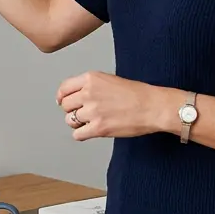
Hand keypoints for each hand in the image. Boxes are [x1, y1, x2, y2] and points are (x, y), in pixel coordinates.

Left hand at [56, 71, 174, 140]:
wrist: (153, 106)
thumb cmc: (137, 94)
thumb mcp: (109, 80)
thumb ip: (91, 86)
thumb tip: (75, 96)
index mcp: (90, 79)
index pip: (64, 88)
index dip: (62, 97)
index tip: (62, 102)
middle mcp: (88, 93)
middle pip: (65, 105)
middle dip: (72, 110)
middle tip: (82, 113)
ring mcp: (92, 111)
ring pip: (69, 120)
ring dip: (77, 123)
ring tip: (89, 122)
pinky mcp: (98, 128)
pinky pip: (78, 134)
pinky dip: (82, 134)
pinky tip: (91, 131)